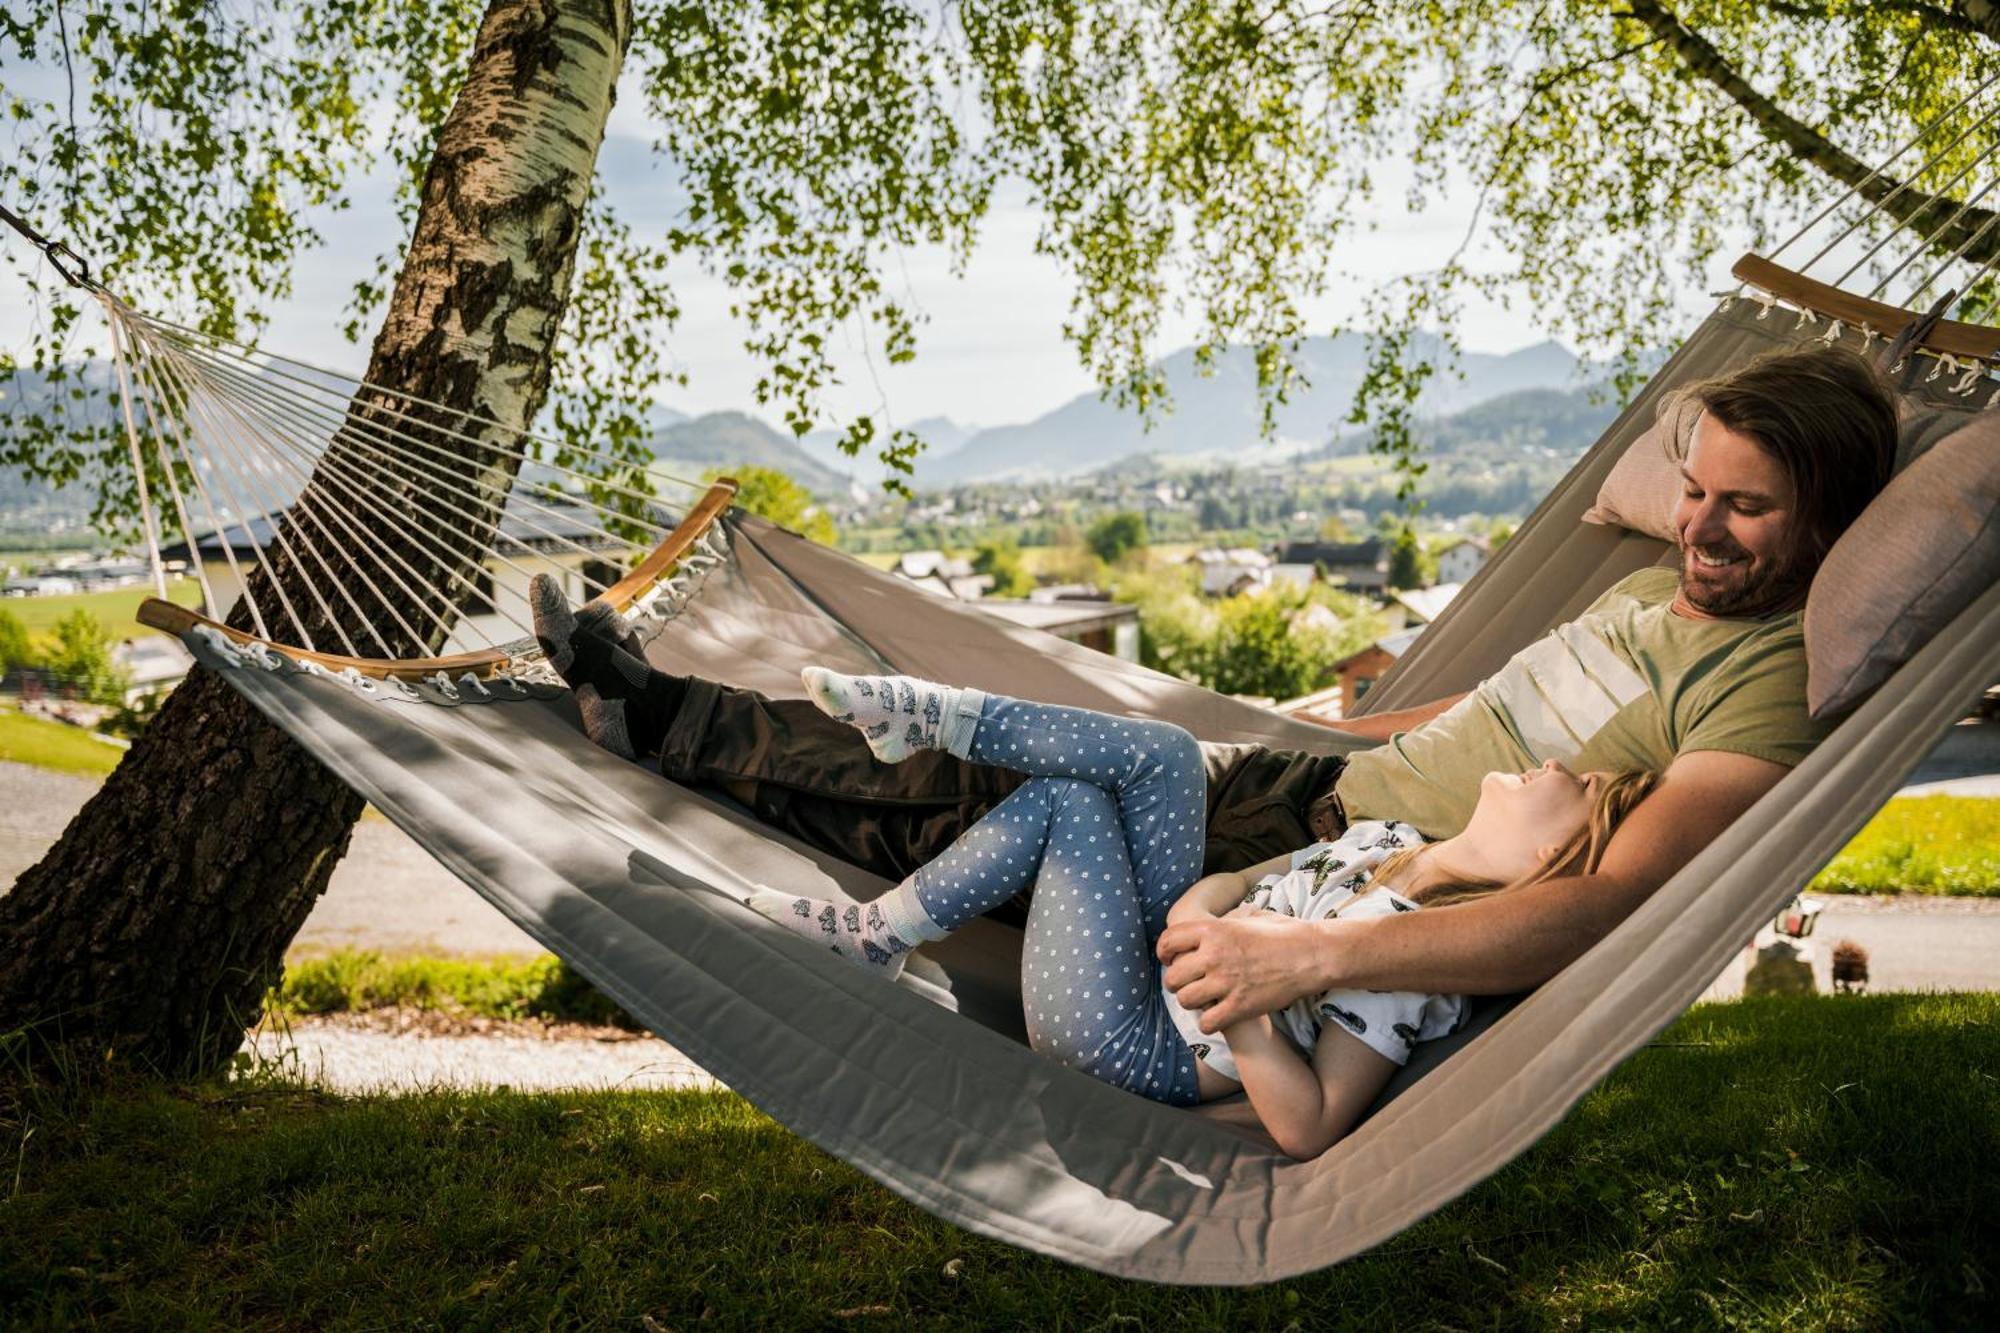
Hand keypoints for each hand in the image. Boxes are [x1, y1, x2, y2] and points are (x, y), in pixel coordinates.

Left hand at [1156, 911, 1353, 1033]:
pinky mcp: (1240, 1007)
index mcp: (1213, 930)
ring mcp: (1226, 982)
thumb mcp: (1249, 916)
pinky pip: (1206, 1023)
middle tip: (1188, 984)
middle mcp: (1213, 955)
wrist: (1312, 955)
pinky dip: (1209, 1023)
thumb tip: (1212, 925)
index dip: (1163, 953)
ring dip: (1191, 1002)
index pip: (1167, 942)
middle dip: (1177, 982)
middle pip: (1172, 976)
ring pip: (1185, 1000)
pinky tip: (1217, 1017)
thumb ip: (1225, 922)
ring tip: (1203, 1000)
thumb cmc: (1284, 933)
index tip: (1168, 960)